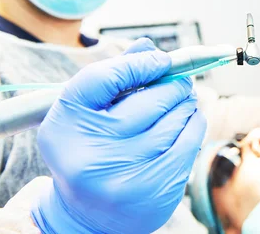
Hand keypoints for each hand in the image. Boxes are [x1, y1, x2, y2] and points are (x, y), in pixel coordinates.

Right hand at [31, 38, 205, 233]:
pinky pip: (189, 143)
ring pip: (176, 120)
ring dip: (186, 103)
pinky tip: (188, 120)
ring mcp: (124, 178)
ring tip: (182, 101)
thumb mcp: (87, 112)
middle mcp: (90, 155)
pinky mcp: (154, 192)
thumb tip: (149, 47)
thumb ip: (114, 76)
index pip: (103, 78)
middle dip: (173, 84)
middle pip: (149, 100)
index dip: (138, 63)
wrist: (86, 214)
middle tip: (179, 80)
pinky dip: (194, 124)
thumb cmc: (88, 150)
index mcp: (65, 127)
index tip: (161, 60)